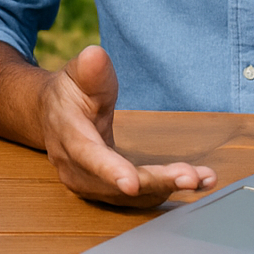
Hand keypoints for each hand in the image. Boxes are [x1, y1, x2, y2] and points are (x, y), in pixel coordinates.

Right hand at [39, 46, 215, 207]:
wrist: (52, 116)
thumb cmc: (68, 93)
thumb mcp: (76, 74)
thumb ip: (88, 69)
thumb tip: (95, 56)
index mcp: (68, 136)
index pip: (88, 156)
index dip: (110, 170)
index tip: (132, 182)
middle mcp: (76, 168)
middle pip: (117, 184)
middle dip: (155, 181)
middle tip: (189, 178)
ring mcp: (90, 184)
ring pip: (131, 196)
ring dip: (167, 188)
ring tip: (202, 179)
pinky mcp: (105, 191)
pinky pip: (137, 197)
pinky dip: (165, 190)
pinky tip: (195, 182)